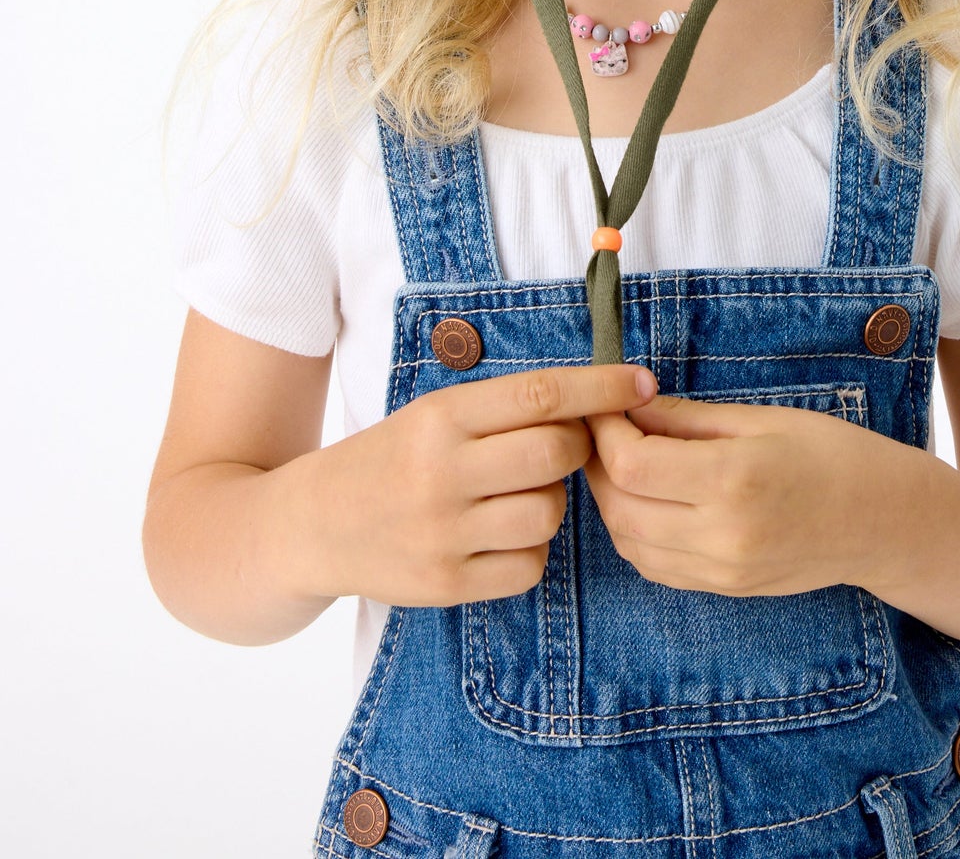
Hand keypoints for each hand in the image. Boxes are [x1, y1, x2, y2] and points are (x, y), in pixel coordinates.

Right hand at [301, 362, 655, 608]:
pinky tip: (499, 535)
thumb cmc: (388, 459)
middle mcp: (442, 473)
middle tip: (560, 448)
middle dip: (575, 449)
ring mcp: (443, 534)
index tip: (642, 383)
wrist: (310, 525)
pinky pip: (528, 567)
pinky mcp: (444, 585)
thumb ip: (501, 410)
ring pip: (548, 515)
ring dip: (551, 503)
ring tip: (517, 495)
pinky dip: (529, 551)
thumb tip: (592, 404)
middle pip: (554, 455)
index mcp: (441, 418)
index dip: (601, 389)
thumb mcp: (431, 415)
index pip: (541, 394)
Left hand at [583, 394, 883, 597]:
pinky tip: (646, 500)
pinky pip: (653, 566)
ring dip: (611, 500)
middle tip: (605, 429)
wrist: (881, 521)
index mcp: (733, 480)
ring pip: (628, 542)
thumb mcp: (761, 418)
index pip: (632, 465)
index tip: (606, 405)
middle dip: (598, 464)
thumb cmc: (830, 453)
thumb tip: (630, 407)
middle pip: (619, 507)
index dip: (605, 432)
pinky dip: (633, 532)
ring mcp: (721, 571)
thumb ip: (687, 418)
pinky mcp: (722, 589)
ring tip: (623, 461)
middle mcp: (721, 535)